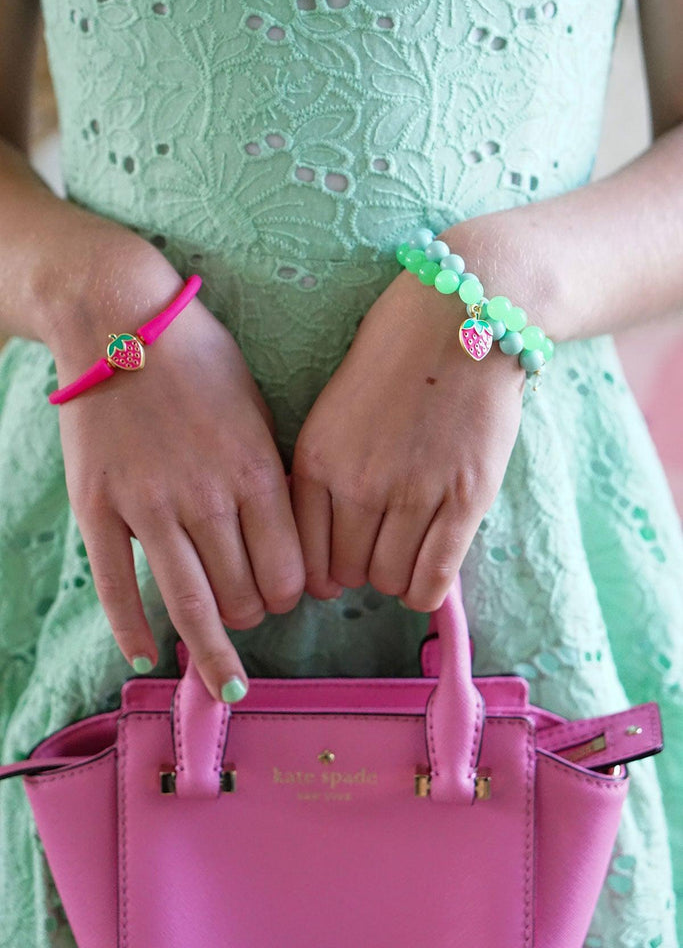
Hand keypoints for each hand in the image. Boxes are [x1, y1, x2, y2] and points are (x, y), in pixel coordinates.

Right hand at [49, 241, 305, 700]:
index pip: (287, 570)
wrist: (117, 319)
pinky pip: (117, 585)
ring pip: (190, 603)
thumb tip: (287, 543)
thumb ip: (272, 477)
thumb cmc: (200, 358)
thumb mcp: (257, 408)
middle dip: (256, 615)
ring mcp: (148, 506)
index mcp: (255, 471)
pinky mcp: (98, 508)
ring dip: (212, 645)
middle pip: (244, 595)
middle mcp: (207, 497)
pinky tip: (147, 655)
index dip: (293, 595)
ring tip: (223, 669)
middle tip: (253, 612)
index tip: (288, 595)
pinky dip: (132, 629)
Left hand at [290, 263, 525, 611]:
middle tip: (374, 549)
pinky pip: (435, 577)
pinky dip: (426, 591)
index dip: (316, 569)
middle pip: (344, 572)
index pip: (300, 553)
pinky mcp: (466, 498)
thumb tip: (319, 544)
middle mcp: (358, 482)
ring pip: (388, 579)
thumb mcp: (333, 411)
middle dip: (356, 570)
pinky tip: (426, 577)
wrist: (462, 316)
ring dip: (393, 576)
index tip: (333, 563)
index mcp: (317, 459)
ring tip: (405, 549)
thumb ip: (321, 473)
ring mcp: (414, 492)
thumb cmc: (394, 357)